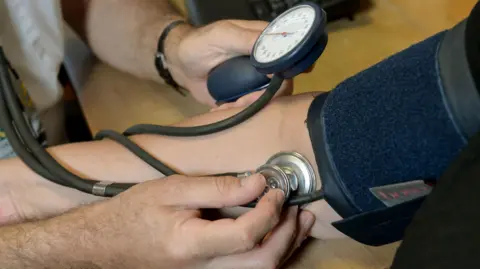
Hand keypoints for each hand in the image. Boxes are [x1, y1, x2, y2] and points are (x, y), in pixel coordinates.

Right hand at [82, 174, 314, 268]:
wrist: (107, 243)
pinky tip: (278, 235)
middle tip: (297, 208)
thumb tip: (257, 181)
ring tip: (300, 221)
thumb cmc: (134, 212)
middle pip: (262, 264)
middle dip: (287, 235)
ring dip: (285, 247)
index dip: (269, 210)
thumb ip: (217, 187)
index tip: (275, 187)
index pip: (247, 235)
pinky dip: (270, 253)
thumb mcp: (172, 189)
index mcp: (191, 245)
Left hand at [164, 20, 293, 105]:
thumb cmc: (200, 44)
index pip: (290, 56)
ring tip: (228, 106)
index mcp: (265, 43)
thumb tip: (276, 52)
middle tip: (241, 101)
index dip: (289, 70)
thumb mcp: (222, 36)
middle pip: (284, 83)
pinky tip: (223, 109)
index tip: (275, 84)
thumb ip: (247, 39)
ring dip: (250, 107)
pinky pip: (254, 109)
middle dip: (265, 96)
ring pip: (270, 100)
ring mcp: (257, 81)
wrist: (180, 65)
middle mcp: (266, 62)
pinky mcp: (247, 96)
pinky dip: (240, 113)